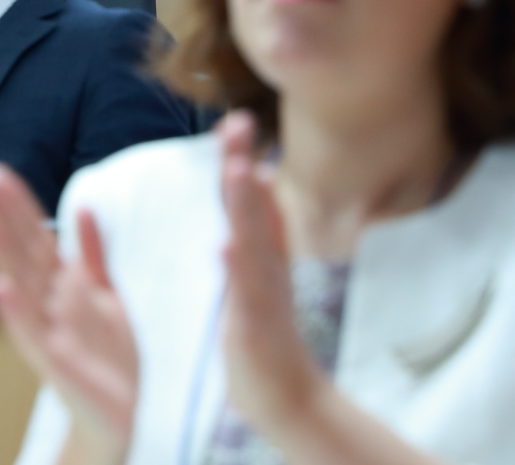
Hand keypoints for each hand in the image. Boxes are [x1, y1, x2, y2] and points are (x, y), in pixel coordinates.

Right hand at [0, 163, 137, 462]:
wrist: (118, 417)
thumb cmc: (107, 357)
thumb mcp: (104, 295)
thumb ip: (93, 253)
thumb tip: (85, 206)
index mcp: (61, 285)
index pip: (36, 236)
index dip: (18, 204)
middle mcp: (48, 305)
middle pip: (23, 252)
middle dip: (3, 216)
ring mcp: (49, 332)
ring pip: (22, 285)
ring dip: (0, 253)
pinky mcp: (58, 364)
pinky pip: (34, 334)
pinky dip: (15, 311)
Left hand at [217, 111, 329, 436]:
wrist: (287, 397)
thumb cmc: (265, 334)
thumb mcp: (258, 272)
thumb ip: (259, 229)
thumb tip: (260, 180)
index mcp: (260, 254)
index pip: (245, 199)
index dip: (238, 159)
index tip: (234, 117)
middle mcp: (264, 267)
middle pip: (251, 208)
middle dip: (243, 164)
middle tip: (239, 120)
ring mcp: (261, 295)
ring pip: (251, 242)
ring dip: (245, 205)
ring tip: (240, 168)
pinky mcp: (253, 329)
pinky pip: (244, 296)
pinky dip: (236, 270)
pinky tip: (227, 245)